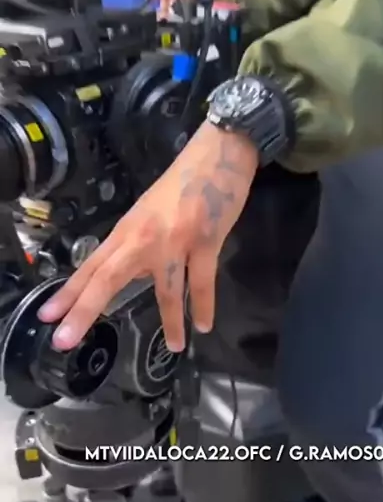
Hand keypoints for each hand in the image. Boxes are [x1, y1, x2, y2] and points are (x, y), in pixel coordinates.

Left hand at [38, 122, 257, 352]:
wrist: (217, 155)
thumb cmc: (184, 182)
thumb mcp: (149, 212)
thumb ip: (136, 243)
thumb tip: (129, 274)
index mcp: (127, 230)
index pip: (91, 266)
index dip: (69, 292)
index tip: (47, 316)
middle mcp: (143, 237)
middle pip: (107, 278)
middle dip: (84, 310)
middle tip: (64, 340)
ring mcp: (174, 240)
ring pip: (164, 288)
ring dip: (170, 321)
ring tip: (176, 346)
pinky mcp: (205, 241)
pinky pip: (202, 281)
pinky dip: (203, 305)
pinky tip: (203, 325)